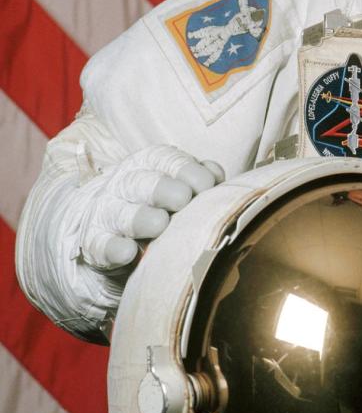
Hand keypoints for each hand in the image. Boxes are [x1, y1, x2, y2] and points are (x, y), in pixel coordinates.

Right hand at [78, 145, 223, 269]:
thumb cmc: (158, 204)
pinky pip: (102, 245)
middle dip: (164, 189)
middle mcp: (124, 184)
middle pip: (142, 183)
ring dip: (141, 219)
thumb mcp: (178, 185)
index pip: (167, 160)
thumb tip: (215, 175)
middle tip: (183, 200)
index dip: (189, 171)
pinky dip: (115, 249)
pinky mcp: (95, 243)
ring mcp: (106, 213)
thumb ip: (199, 179)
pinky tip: (128, 252)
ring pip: (121, 213)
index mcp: (149, 164)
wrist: (108, 228)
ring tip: (160, 224)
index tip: (208, 186)